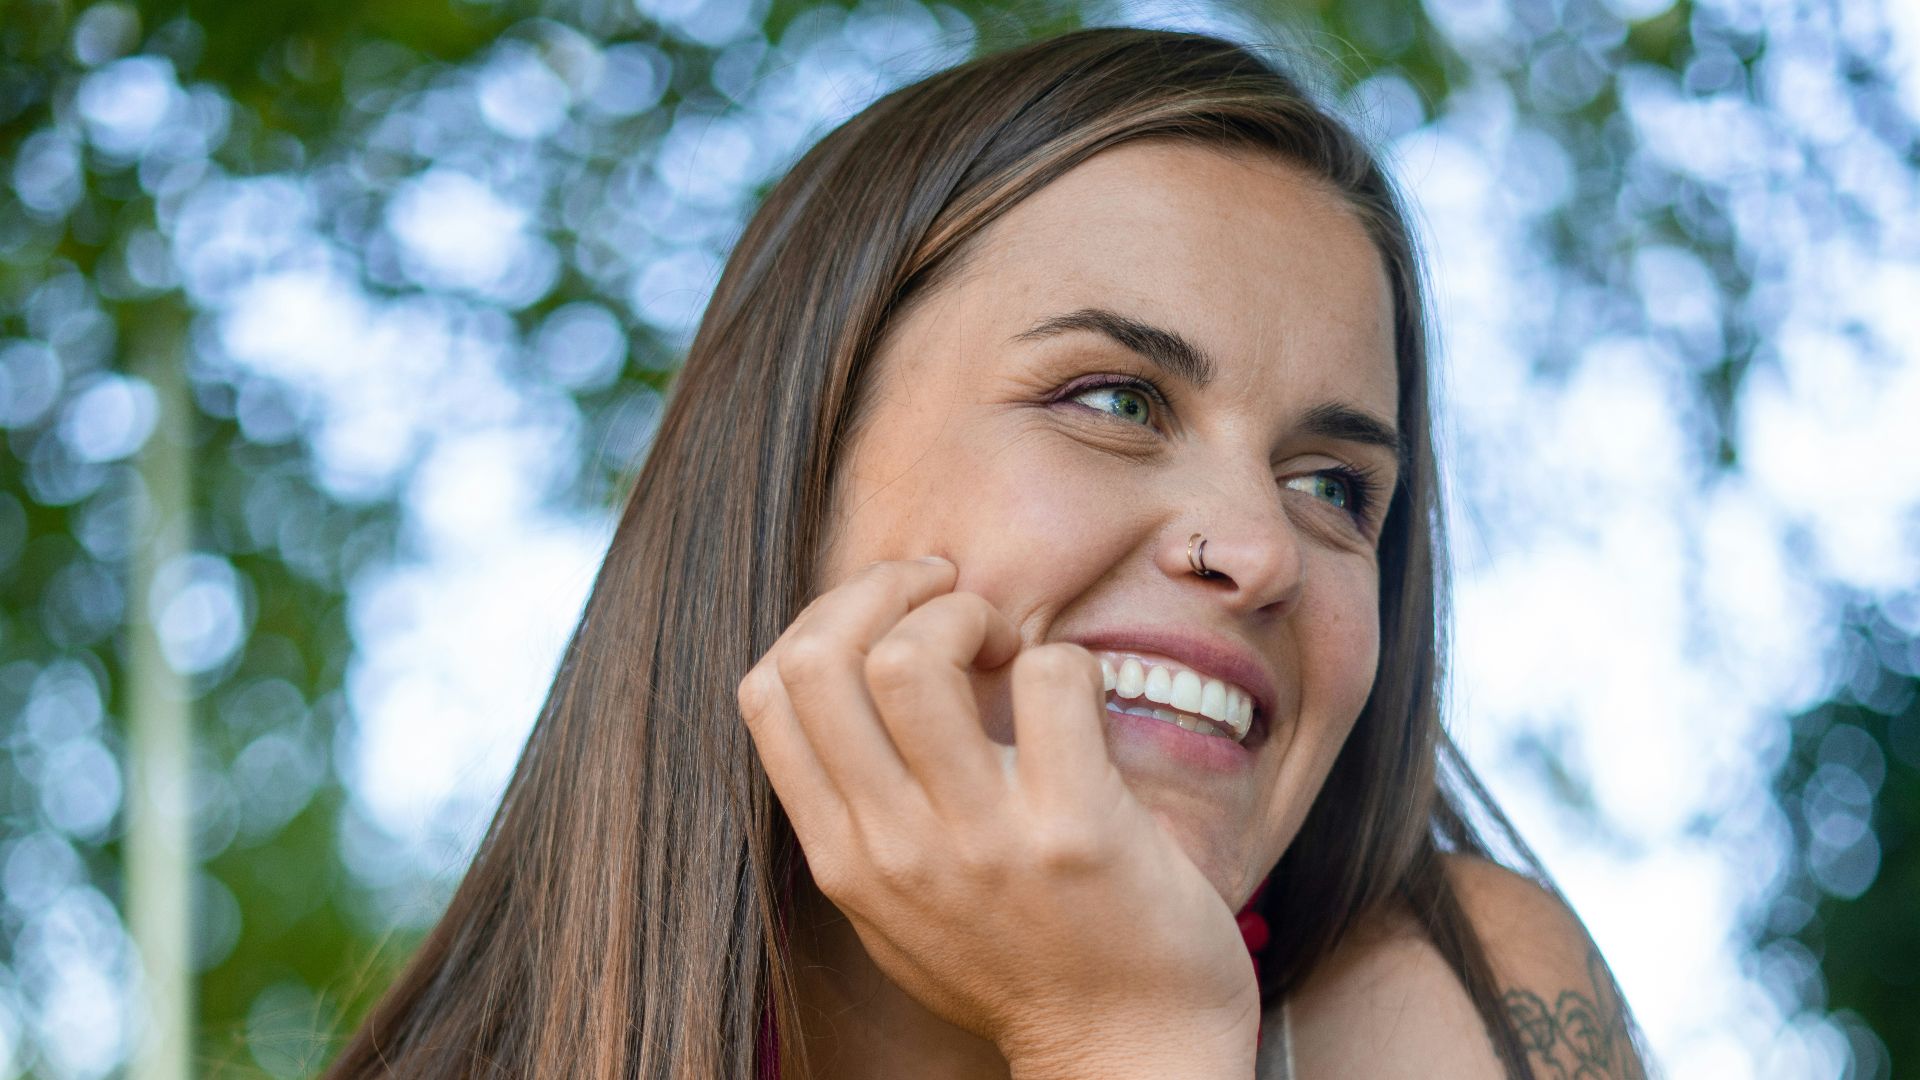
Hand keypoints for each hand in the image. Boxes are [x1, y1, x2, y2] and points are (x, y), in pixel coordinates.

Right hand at [736, 557, 1259, 1075]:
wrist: (1128, 1056)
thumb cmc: (1021, 967)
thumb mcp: (899, 909)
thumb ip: (862, 815)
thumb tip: (853, 686)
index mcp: (844, 857)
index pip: (767, 692)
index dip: (827, 618)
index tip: (894, 615)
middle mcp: (893, 848)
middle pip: (820, 659)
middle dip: (887, 589)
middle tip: (953, 600)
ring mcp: (980, 842)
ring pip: (911, 661)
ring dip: (968, 616)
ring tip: (1009, 644)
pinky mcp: (1074, 832)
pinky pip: (1050, 679)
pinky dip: (1067, 660)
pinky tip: (1082, 697)